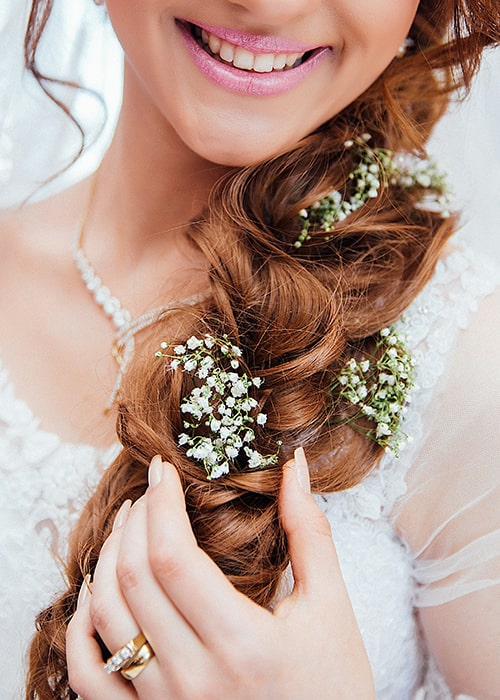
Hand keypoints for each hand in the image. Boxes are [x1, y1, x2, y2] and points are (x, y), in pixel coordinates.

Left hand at [67, 450, 375, 699]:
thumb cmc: (333, 687)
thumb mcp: (331, 608)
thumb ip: (310, 533)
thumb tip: (294, 466)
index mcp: (242, 644)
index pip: (173, 557)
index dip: (161, 504)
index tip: (164, 471)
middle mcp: (193, 678)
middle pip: (134, 578)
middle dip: (135, 520)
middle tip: (150, 491)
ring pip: (105, 616)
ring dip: (108, 558)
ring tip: (128, 526)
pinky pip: (89, 674)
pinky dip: (81, 627)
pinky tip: (98, 592)